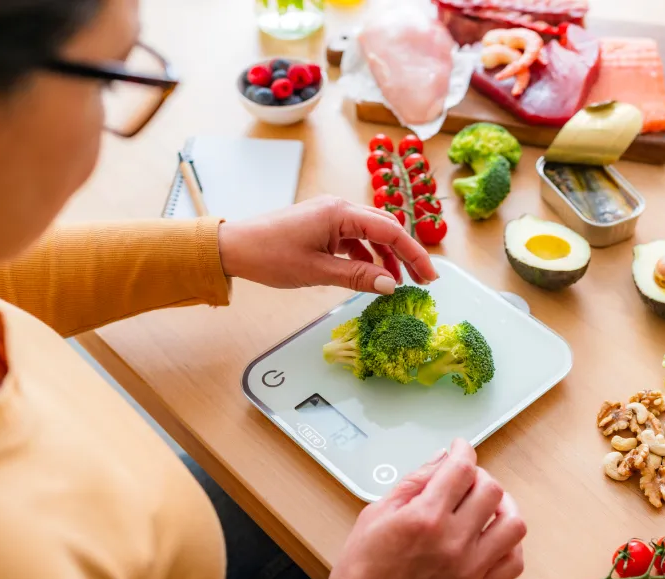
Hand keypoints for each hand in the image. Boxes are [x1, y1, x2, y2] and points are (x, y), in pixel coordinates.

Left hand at [217, 196, 437, 293]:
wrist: (234, 247)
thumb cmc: (270, 256)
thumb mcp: (317, 272)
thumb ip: (358, 277)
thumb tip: (392, 285)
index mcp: (340, 213)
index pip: (391, 231)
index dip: (415, 254)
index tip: (429, 277)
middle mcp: (339, 207)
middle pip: (386, 228)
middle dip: (406, 254)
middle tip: (421, 280)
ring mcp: (330, 214)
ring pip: (371, 233)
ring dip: (386, 257)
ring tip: (394, 283)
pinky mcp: (322, 224)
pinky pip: (354, 237)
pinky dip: (366, 255)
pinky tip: (368, 275)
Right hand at [322, 439, 526, 578]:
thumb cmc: (362, 569)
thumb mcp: (376, 513)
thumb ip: (414, 482)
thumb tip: (442, 459)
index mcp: (424, 518)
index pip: (462, 469)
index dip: (463, 450)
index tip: (460, 449)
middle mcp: (452, 542)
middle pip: (491, 490)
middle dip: (478, 476)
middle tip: (464, 479)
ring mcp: (469, 568)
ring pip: (513, 523)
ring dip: (503, 506)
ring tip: (485, 505)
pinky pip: (514, 562)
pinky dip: (510, 544)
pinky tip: (493, 535)